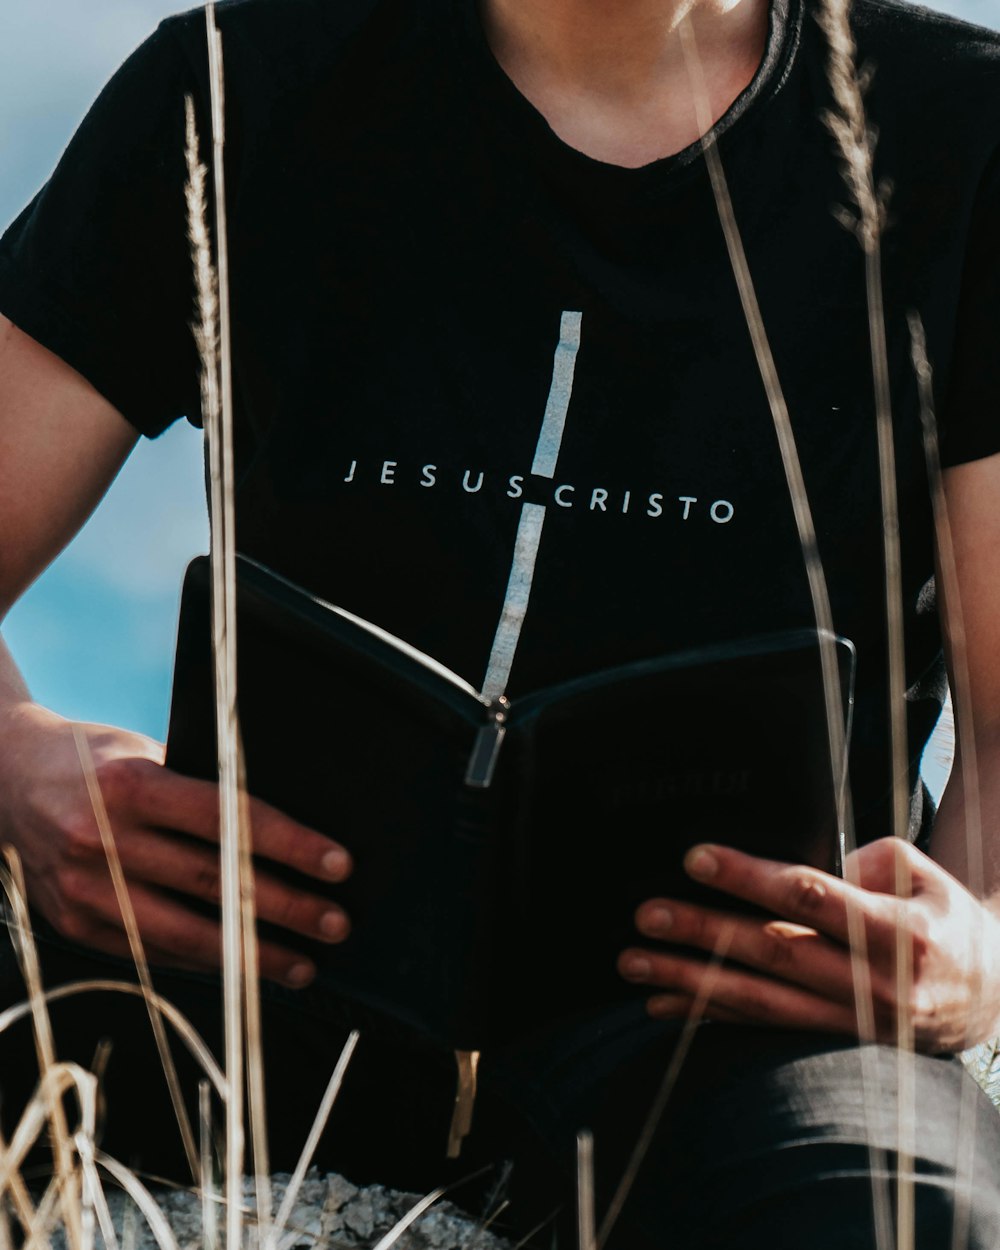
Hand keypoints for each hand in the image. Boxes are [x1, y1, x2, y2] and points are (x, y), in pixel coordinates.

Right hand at [0, 703, 352, 987]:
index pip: (228, 819)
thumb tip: (285, 828)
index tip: (338, 864)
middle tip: (337, 923)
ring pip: (184, 934)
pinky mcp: (72, 924)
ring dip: (251, 956)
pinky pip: (151, 952)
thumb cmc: (95, 759)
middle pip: (214, 884)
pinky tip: (243, 969)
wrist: (2, 778)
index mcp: (129, 785)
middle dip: (286, 908)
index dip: (290, 845)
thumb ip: (201, 788)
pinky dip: (204, 962)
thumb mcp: (145, 751)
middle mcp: (103, 839)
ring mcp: (83, 888)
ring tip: (304, 964)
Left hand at [617, 837, 999, 1053]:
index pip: (811, 899)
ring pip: (760, 1002)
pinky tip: (661, 1005)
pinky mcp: (834, 1044)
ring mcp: (852, 1023)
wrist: (991, 996)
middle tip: (647, 914)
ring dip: (690, 983)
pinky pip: (763, 1032)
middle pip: (774, 953)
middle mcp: (874, 984)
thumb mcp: (921, 873)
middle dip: (704, 932)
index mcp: (897, 931)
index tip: (695, 857)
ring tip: (634, 963)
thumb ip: (860, 861)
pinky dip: (709, 1019)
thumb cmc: (943, 919)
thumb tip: (792, 871)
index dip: (750, 877)